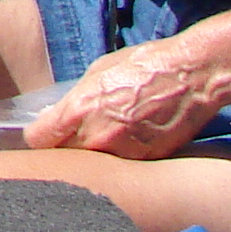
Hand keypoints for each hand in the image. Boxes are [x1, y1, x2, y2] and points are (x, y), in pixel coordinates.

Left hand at [25, 35, 227, 157]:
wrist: (191, 76)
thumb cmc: (145, 66)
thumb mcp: (99, 71)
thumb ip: (76, 97)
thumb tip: (60, 113)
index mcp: (80, 108)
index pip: (39, 138)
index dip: (39, 136)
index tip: (45, 133)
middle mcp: (97, 136)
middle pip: (62, 156)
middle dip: (64, 147)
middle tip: (75, 135)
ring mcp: (122, 153)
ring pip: (92, 165)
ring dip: (93, 155)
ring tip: (106, 136)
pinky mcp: (145, 162)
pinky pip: (121, 166)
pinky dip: (120, 158)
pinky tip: (129, 141)